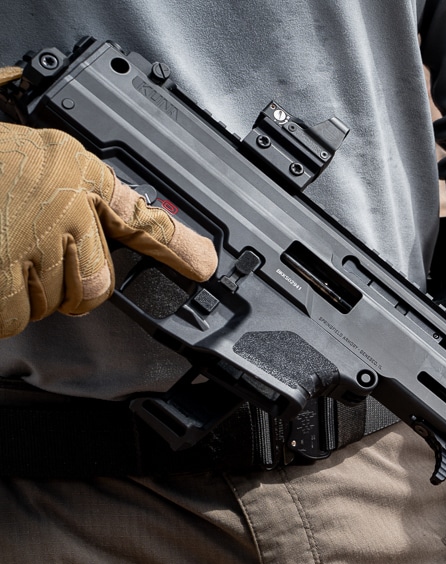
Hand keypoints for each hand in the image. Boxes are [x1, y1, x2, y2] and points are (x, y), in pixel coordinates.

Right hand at [0, 69, 217, 337]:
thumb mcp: (20, 146)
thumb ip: (61, 176)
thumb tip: (101, 200)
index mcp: (73, 168)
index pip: (141, 215)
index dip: (178, 246)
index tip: (204, 265)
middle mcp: (65, 206)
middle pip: (97, 282)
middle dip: (73, 289)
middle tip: (37, 269)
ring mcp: (34, 243)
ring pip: (54, 302)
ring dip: (26, 294)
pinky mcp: (4, 272)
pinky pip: (14, 315)